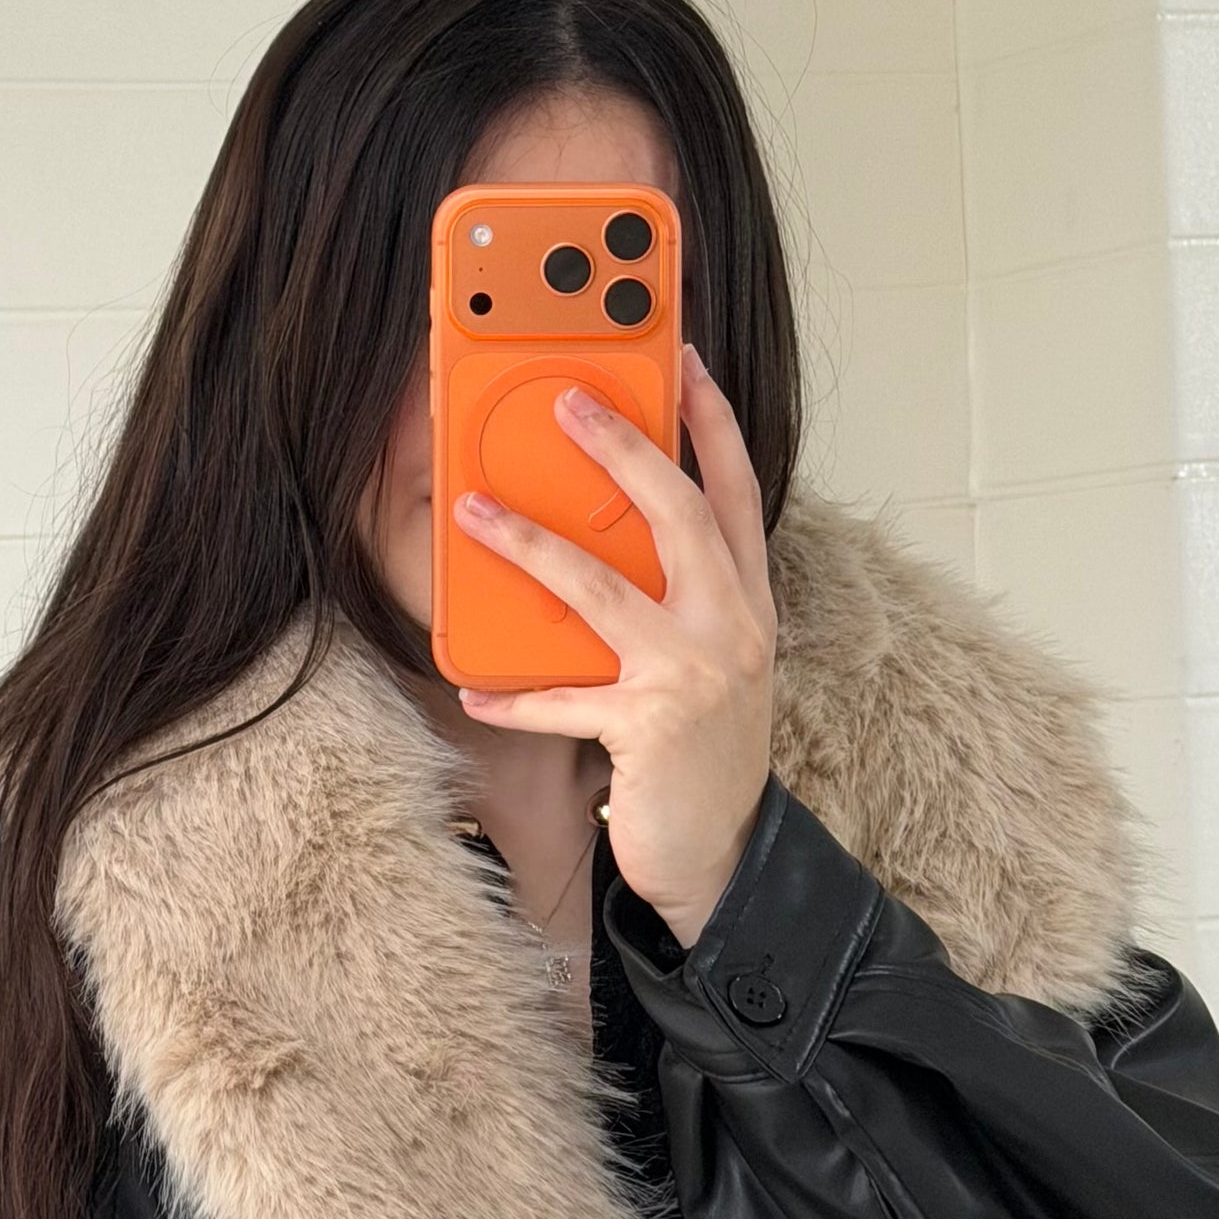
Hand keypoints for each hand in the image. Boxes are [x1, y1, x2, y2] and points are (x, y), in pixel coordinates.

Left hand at [452, 343, 777, 948]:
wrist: (723, 856)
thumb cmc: (699, 753)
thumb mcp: (707, 663)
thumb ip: (674, 601)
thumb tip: (597, 537)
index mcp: (748, 602)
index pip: (736, 492)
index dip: (712, 423)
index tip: (683, 361)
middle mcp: (734, 626)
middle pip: (677, 513)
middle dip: (622, 448)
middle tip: (570, 398)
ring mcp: (697, 675)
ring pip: (604, 589)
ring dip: (531, 546)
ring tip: (474, 514)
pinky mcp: (653, 726)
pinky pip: (566, 697)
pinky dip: (514, 694)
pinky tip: (470, 686)